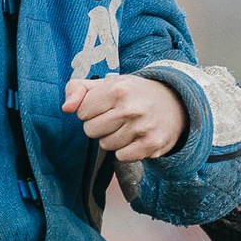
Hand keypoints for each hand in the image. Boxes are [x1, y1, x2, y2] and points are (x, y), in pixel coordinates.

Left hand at [64, 74, 185, 162]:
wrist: (175, 103)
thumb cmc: (134, 93)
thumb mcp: (107, 83)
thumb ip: (78, 89)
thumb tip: (66, 108)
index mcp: (116, 89)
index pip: (81, 112)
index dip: (90, 110)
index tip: (105, 106)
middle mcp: (130, 108)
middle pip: (90, 131)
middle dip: (99, 126)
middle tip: (115, 117)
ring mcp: (142, 127)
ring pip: (106, 145)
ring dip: (112, 138)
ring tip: (127, 126)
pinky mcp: (151, 144)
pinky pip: (121, 157)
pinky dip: (125, 150)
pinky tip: (135, 138)